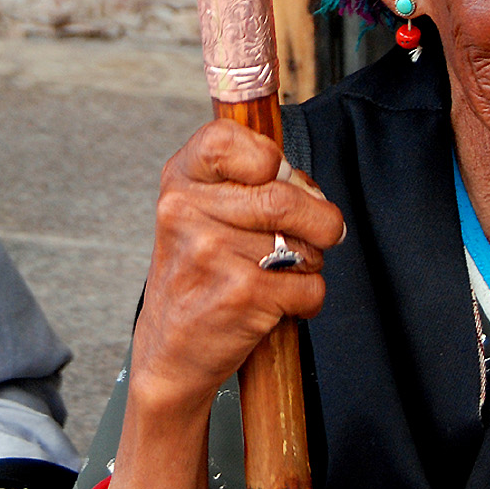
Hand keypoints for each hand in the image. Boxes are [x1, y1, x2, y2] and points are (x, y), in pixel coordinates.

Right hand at [131, 120, 343, 414]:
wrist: (169, 350)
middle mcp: (186, 211)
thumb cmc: (197, 273)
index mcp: (180, 181)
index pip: (225, 138)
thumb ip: (245, 182)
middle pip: (285, 196)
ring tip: (283, 272)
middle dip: (320, 220)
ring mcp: (210, 253)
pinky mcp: (239, 295)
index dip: (266, 155)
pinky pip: (310, 286)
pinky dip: (309, 299)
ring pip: (304, 243)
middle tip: (319, 234)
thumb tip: (310, 189)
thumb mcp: (197, 211)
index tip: (274, 176)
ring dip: (311, 261)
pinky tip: (279, 304)